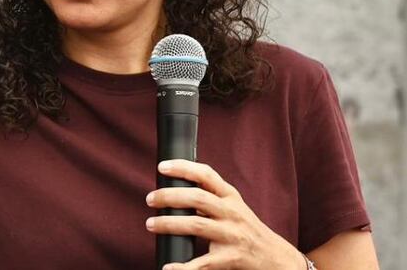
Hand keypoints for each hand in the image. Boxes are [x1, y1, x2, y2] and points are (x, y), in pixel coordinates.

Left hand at [146, 160, 304, 269]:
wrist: (277, 259)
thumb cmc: (246, 229)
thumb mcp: (233, 207)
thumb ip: (209, 197)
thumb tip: (172, 192)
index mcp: (230, 197)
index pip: (207, 175)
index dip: (184, 168)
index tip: (162, 167)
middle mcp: (232, 213)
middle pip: (198, 198)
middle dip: (170, 196)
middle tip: (150, 199)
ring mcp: (233, 236)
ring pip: (197, 226)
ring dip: (169, 224)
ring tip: (151, 224)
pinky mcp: (232, 259)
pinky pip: (204, 263)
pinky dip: (184, 266)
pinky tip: (169, 267)